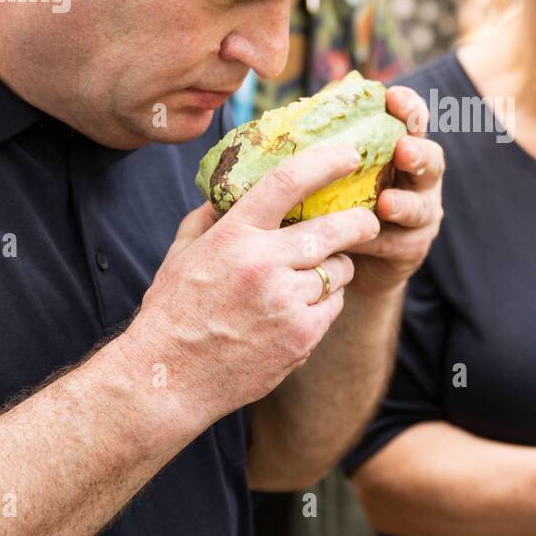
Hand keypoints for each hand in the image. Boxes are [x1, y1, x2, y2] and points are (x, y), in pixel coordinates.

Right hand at [127, 143, 381, 422]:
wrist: (168, 379)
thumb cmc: (172, 313)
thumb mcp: (181, 254)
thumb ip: (209, 217)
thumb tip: (230, 190)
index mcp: (233, 235)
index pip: (288, 182)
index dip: (326, 162)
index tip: (349, 156)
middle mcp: (263, 264)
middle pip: (335, 228)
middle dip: (360, 221)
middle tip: (367, 221)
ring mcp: (285, 302)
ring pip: (338, 270)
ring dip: (337, 267)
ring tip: (319, 272)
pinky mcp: (300, 336)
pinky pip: (333, 306)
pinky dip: (326, 302)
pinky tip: (305, 307)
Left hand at [343, 85, 444, 294]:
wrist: (339, 258)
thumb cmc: (332, 202)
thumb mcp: (330, 172)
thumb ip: (324, 148)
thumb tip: (287, 118)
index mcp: (401, 149)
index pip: (413, 121)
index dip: (408, 108)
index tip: (393, 98)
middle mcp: (419, 179)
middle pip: (431, 161)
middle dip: (418, 154)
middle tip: (403, 151)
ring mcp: (421, 215)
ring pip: (420, 208)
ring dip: (403, 205)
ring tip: (385, 204)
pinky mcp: (412, 249)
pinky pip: (398, 244)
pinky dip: (378, 242)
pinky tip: (360, 241)